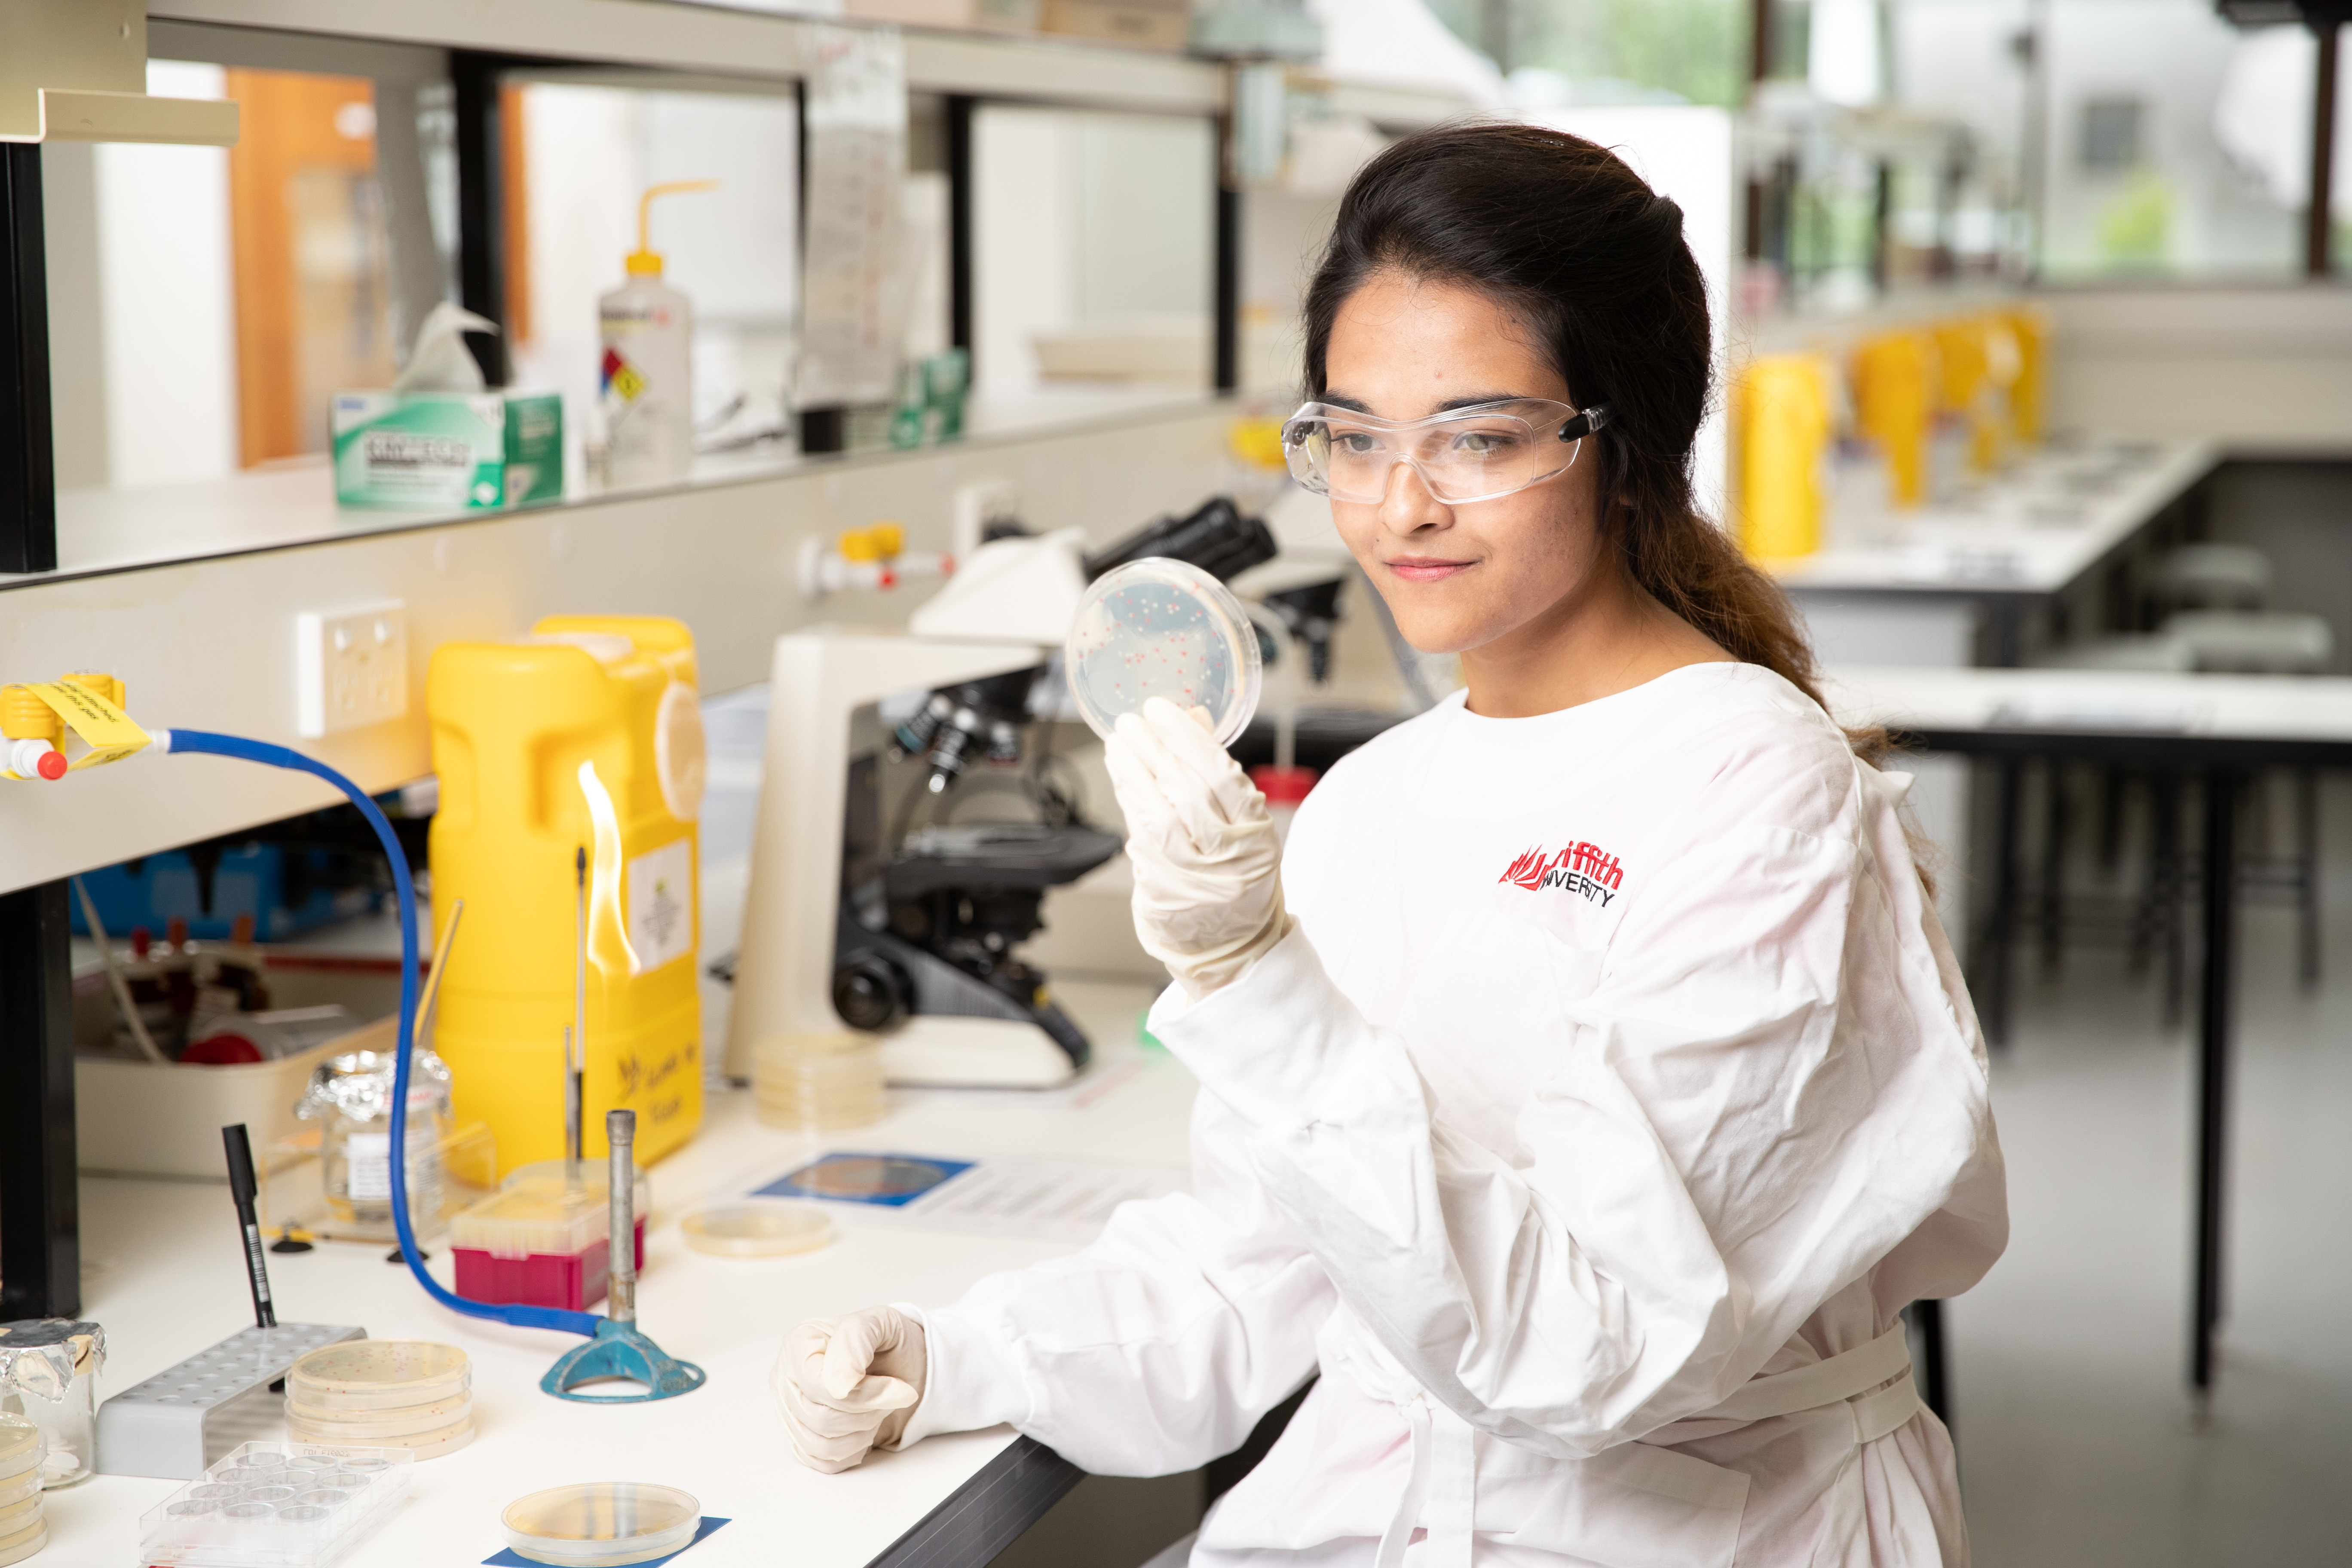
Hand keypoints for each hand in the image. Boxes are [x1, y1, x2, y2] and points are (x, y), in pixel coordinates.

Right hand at [772, 1305, 927, 1473]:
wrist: (900, 1365)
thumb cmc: (886, 1342)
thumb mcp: (880, 1323)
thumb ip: (855, 1342)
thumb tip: (838, 1384)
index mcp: (798, 1345)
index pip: (817, 1385)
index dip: (861, 1393)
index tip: (896, 1386)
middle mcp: (786, 1380)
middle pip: (820, 1418)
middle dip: (867, 1411)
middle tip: (892, 1394)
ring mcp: (791, 1413)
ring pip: (821, 1445)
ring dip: (862, 1432)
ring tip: (877, 1409)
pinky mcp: (803, 1440)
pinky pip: (824, 1462)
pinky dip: (854, 1450)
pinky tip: (865, 1427)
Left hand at [1103, 697, 1290, 996]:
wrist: (1235, 943)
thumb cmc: (1240, 873)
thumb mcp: (1246, 823)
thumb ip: (1218, 773)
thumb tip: (1190, 718)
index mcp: (1257, 836)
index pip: (1222, 777)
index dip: (1188, 739)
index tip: (1163, 710)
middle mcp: (1227, 858)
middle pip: (1185, 792)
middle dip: (1153, 749)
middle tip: (1132, 719)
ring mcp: (1192, 877)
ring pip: (1157, 813)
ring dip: (1132, 771)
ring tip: (1118, 741)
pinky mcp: (1162, 890)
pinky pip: (1140, 835)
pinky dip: (1128, 798)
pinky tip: (1120, 774)